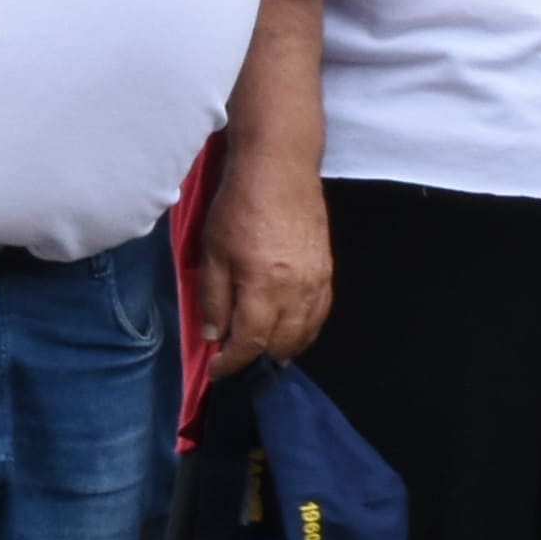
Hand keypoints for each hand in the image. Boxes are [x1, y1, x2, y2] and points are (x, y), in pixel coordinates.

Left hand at [193, 159, 331, 375]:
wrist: (281, 168)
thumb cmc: (239, 206)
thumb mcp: (213, 252)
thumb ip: (214, 299)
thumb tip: (215, 337)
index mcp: (264, 289)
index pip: (250, 343)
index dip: (232, 363)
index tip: (217, 371)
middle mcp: (296, 293)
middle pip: (281, 345)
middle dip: (257, 359)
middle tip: (237, 359)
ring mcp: (316, 283)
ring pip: (306, 333)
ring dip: (284, 348)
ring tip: (265, 353)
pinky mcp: (327, 271)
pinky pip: (321, 313)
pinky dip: (306, 330)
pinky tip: (293, 331)